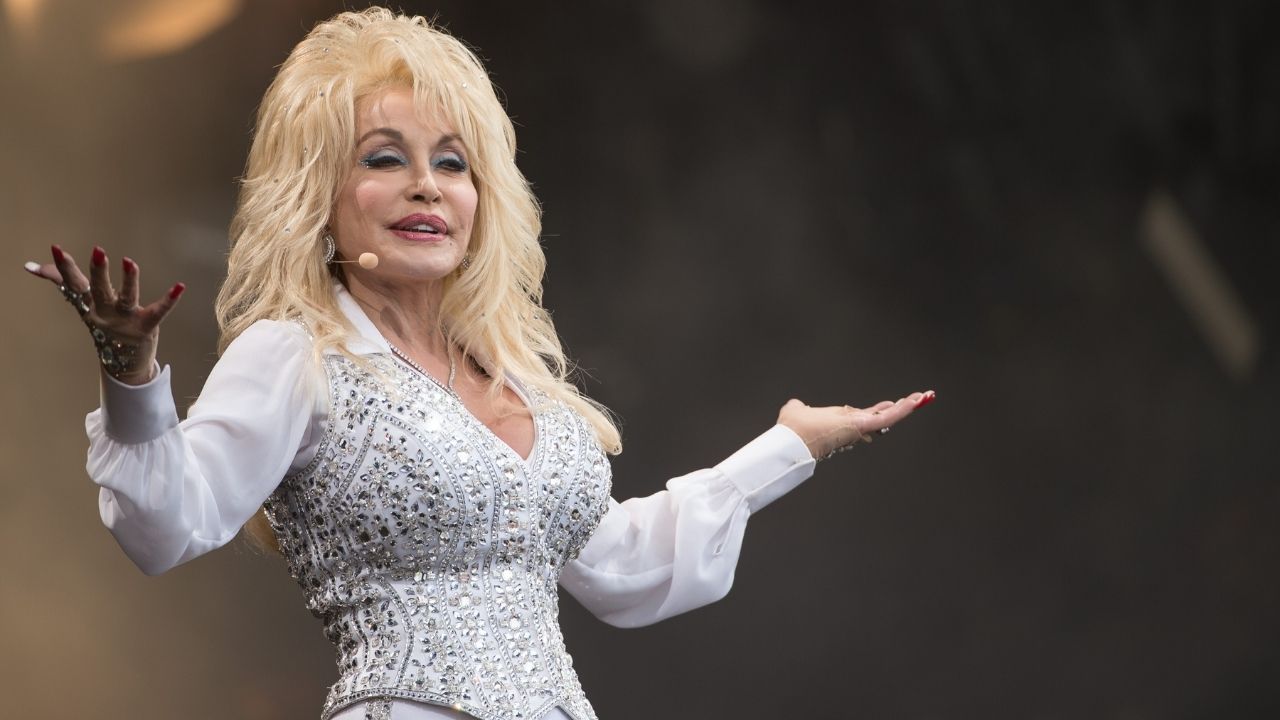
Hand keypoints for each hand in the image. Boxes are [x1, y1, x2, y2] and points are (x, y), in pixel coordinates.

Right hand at [25, 245, 184, 385]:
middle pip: (100, 290)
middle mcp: (105, 312)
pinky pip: (159, 312)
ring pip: (127, 298)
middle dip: (99, 271)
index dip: (65, 267)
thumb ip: (64, 282)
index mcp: (90, 305)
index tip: (57, 249)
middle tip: (98, 251)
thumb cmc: (106, 325)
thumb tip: (33, 266)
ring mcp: (126, 321)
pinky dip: (170, 300)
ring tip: (130, 262)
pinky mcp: (146, 327)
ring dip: (129, 280)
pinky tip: (180, 286)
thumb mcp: (84, 305)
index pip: (75, 284)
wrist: (123, 363)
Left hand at [778, 390, 935, 460]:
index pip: (862, 416)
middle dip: (898, 408)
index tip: (887, 405)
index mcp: (839, 423)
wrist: (792, 442)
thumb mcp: (796, 412)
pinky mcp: (863, 426)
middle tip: (915, 400)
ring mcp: (859, 427)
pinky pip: (888, 417)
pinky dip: (904, 408)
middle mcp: (852, 426)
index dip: (876, 411)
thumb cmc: (793, 431)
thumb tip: (797, 405)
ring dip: (907, 406)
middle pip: (880, 416)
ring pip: (888, 416)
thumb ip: (799, 408)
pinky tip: (918, 399)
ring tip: (924, 397)